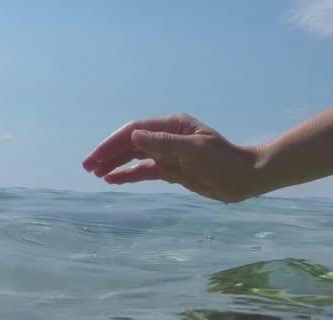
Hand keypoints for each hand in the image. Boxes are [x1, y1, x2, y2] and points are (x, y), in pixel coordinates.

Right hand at [82, 113, 264, 202]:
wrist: (245, 179)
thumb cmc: (225, 161)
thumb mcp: (196, 150)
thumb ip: (165, 144)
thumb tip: (134, 135)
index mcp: (172, 125)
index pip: (135, 130)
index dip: (113, 143)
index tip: (96, 157)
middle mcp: (167, 137)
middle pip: (130, 142)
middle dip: (108, 153)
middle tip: (87, 166)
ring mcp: (168, 154)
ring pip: (134, 157)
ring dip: (115, 164)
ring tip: (95, 173)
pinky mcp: (172, 170)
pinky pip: (144, 171)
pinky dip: (128, 175)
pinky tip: (112, 180)